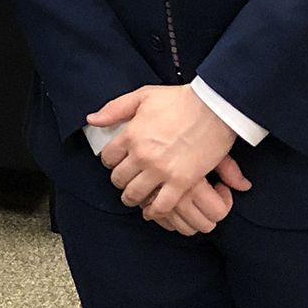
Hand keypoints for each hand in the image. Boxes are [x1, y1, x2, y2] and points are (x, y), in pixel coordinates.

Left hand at [93, 84, 252, 229]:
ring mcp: (161, 170)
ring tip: (136, 197)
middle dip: (120, 181)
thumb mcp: (143, 96)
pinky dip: (153, 211)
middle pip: (118, 179)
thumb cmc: (180, 100)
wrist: (215, 108)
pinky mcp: (181, 182)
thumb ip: (115, 109)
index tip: (118, 163)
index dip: (110, 162)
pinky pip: (160, 206)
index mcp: (131, 134)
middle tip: (127, 181)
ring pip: (134, 195)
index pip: (107, 158)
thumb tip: (92, 119)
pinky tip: (152, 210)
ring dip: (133, 198)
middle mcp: (142, 155)